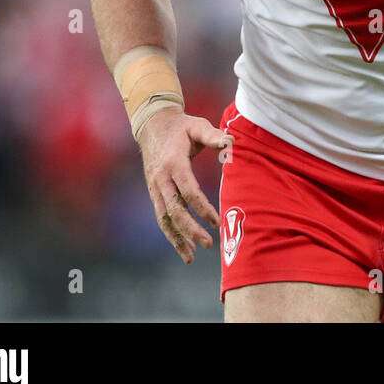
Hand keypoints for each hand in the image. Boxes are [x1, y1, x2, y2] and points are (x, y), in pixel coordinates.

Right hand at [139, 107, 231, 262]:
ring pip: (164, 218)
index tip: (217, 221)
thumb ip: (213, 135)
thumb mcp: (197, 126)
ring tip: (191, 257)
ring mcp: (155, 187)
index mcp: (173, 163)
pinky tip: (183, 249)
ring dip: (177, 238)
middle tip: (209, 244)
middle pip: (174, 210)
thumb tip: (231, 141)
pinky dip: (171, 234)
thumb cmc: (181, 126)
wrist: (152, 125)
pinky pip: (161, 217)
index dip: (202, 208)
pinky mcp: (154, 193)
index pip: (188, 191)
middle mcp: (161, 179)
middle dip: (190, 229)